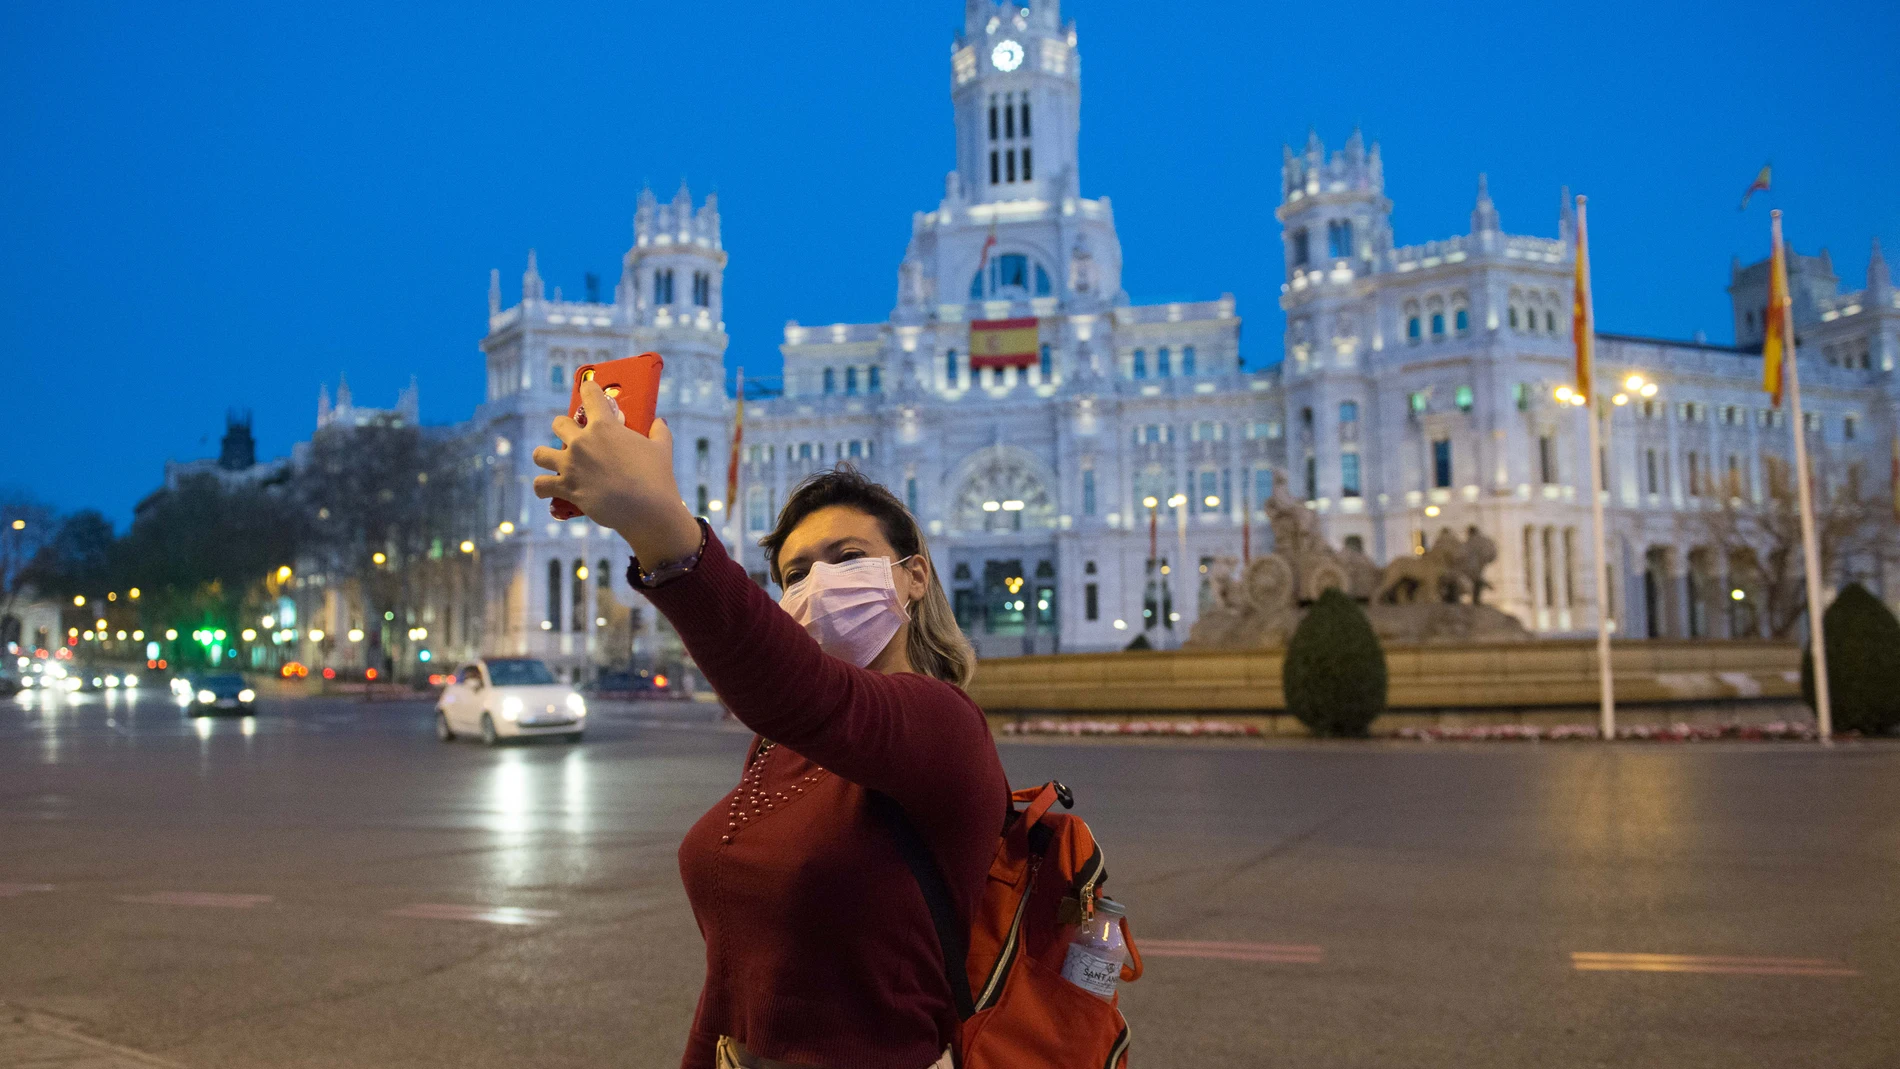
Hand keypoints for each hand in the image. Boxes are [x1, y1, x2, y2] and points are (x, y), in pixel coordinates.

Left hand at [532, 381, 701, 564]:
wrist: (648, 510)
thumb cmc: (657, 477)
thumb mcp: (662, 449)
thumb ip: (659, 431)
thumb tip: (659, 422)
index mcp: (605, 426)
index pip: (589, 394)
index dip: (588, 389)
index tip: (588, 390)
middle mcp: (582, 442)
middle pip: (558, 423)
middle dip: (564, 428)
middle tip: (574, 437)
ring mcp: (571, 465)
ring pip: (540, 454)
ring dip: (545, 456)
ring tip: (553, 461)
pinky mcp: (566, 488)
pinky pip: (541, 485)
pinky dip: (542, 487)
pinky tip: (547, 489)